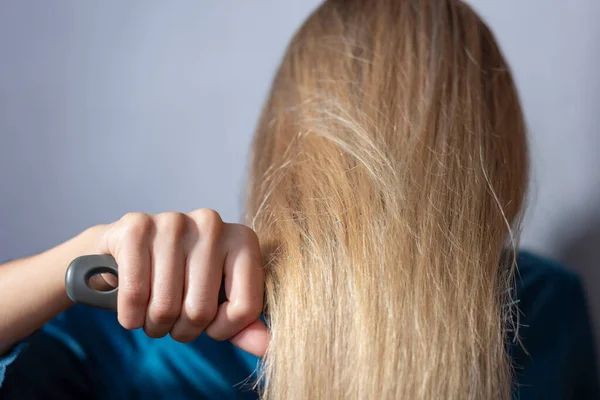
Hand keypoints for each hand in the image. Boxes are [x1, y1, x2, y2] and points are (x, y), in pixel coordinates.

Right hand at [93, 208, 268, 356]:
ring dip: (155, 325)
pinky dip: (130, 315)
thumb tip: (268, 347)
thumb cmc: (183, 280)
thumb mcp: (220, 301)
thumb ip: (245, 325)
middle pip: (200, 311)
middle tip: (175, 319)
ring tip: (153, 311)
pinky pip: (135, 295)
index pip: (245, 308)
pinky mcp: (136, 227)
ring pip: (166, 307)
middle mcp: (212, 223)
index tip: (210, 323)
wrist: (128, 253)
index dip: (223, 330)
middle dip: (183, 330)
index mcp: (243, 239)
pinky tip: (133, 307)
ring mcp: (174, 221)